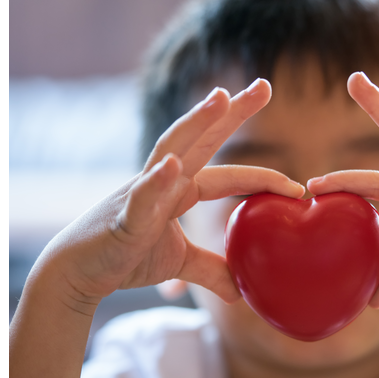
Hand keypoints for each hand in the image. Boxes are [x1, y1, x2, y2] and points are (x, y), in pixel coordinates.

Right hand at [31, 79, 303, 304]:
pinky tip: (172, 166)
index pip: (230, 175)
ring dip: (196, 124)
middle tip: (265, 85)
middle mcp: (165, 179)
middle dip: (232, 112)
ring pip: (172, 149)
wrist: (80, 272)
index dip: (264, 179)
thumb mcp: (179, 262)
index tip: (298, 186)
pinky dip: (156, 181)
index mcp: (183, 189)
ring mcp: (142, 191)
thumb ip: (211, 268)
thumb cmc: (127, 256)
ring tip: (220, 99)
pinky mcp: (123, 214)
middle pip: (203, 139)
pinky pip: (141, 197)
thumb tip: (243, 290)